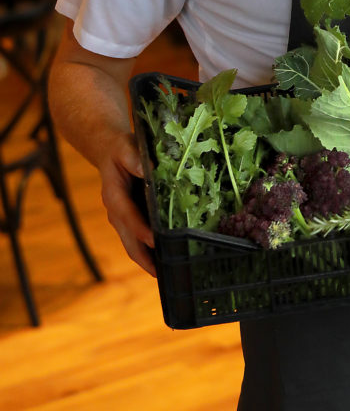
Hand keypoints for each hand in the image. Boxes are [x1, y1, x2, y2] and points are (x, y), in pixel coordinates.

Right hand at [99, 132, 155, 276]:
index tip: (155, 241)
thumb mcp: (126, 148)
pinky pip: (138, 239)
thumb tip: (150, 170)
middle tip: (163, 274)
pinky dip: (149, 251)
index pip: (128, 216)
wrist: (108, 150)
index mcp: (114, 196)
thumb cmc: (120, 149)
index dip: (141, 230)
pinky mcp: (130, 219)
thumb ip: (136, 160)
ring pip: (133, 245)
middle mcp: (116, 212)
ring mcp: (122, 219)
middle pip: (129, 241)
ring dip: (148, 260)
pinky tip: (166, 257)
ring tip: (168, 273)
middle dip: (145, 259)